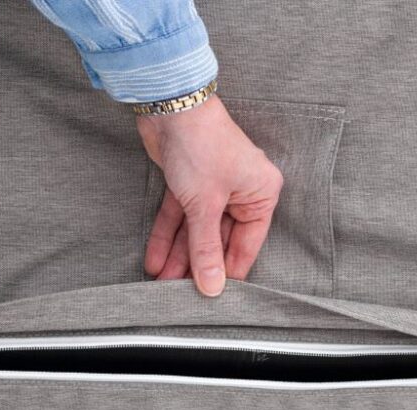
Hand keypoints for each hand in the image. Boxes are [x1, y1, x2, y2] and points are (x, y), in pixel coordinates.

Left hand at [137, 94, 283, 296]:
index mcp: (261, 194)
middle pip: (219, 239)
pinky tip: (155, 259)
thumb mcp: (205, 205)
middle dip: (196, 264)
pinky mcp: (188, 183)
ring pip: (196, 230)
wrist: (171, 106)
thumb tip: (213, 286)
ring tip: (162, 283)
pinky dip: (168, 235)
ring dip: (179, 255)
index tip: (214, 296)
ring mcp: (214, 188)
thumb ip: (206, 248)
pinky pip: (180, 216)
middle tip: (180, 293)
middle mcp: (241, 191)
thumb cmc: (202, 145)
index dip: (229, 270)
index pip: (247, 244)